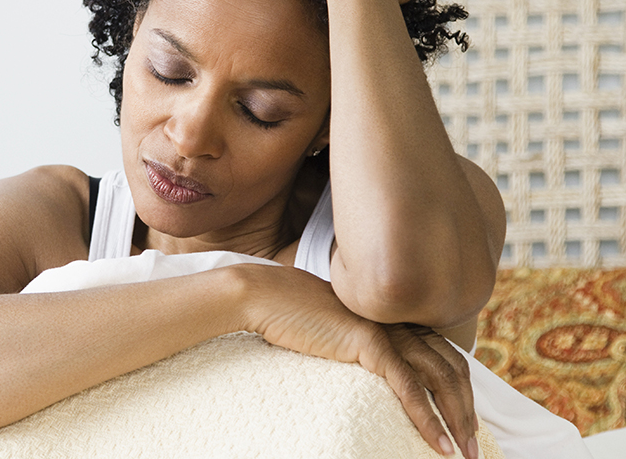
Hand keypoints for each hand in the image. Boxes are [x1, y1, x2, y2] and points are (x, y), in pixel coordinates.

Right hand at [240, 265, 477, 457]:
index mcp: (393, 317)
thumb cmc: (291, 316)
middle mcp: (397, 321)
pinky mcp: (370, 342)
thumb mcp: (337, 333)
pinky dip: (428, 418)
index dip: (461, 389)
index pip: (444, 354)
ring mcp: (386, 329)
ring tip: (463, 451)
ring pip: (440, 378)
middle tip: (474, 447)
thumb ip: (360, 346)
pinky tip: (438, 443)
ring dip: (457, 419)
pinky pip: (410, 387)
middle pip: (452, 367)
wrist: (265, 296)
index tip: (464, 422)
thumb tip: (369, 372)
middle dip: (467, 409)